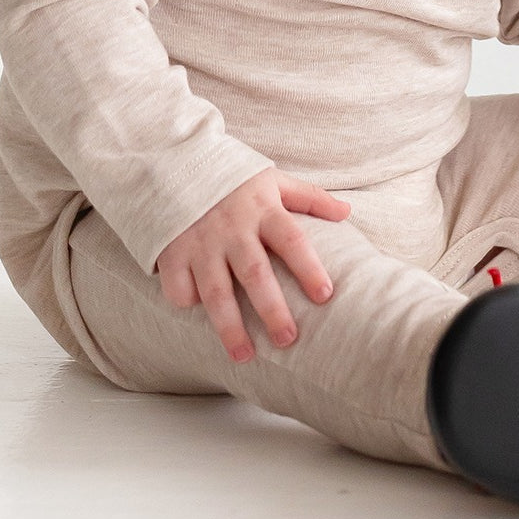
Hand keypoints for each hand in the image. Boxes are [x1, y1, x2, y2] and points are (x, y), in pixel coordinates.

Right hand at [155, 169, 350, 362]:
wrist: (175, 161)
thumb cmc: (232, 177)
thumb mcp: (272, 179)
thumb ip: (309, 198)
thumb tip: (347, 213)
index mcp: (262, 209)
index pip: (292, 240)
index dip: (309, 268)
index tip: (325, 295)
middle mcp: (232, 229)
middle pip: (255, 274)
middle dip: (272, 310)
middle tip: (288, 340)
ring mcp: (200, 242)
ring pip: (216, 292)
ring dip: (230, 327)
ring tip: (245, 356)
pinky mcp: (171, 252)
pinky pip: (179, 288)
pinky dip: (188, 303)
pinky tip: (199, 315)